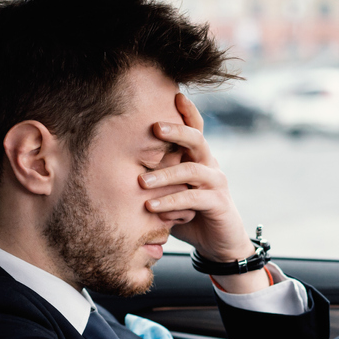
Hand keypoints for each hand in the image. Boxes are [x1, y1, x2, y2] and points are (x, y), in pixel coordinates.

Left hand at [139, 94, 268, 292]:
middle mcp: (210, 165)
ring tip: (141, 181)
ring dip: (164, 174)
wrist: (219, 243)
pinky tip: (152, 207)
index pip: (195, 129)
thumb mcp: (170, 193)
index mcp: (199, 158)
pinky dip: (171, 202)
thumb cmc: (190, 215)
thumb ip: (155, 180)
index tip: (174, 95)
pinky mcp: (218, 203)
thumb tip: (120, 169)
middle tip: (154, 128)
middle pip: (197, 139)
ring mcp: (216, 183)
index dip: (187, 112)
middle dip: (176, 131)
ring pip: (192, 169)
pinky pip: (193, 199)